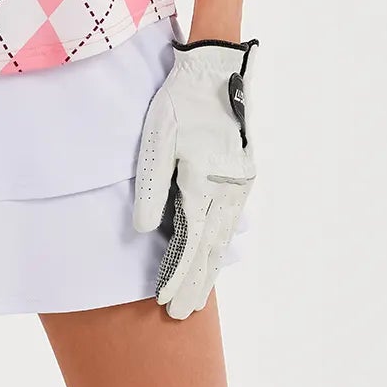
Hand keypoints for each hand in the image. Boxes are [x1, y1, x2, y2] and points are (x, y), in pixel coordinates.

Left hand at [132, 36, 257, 319]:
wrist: (218, 72)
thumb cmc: (182, 102)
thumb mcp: (158, 138)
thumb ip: (151, 186)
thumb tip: (143, 230)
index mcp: (202, 183)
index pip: (188, 243)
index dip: (175, 274)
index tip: (164, 301)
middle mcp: (226, 191)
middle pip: (209, 250)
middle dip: (193, 284)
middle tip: (180, 314)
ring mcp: (239, 186)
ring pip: (223, 239)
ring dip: (209, 270)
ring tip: (197, 298)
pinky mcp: (243, 177)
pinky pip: (230, 222)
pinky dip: (221, 245)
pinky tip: (215, 258)